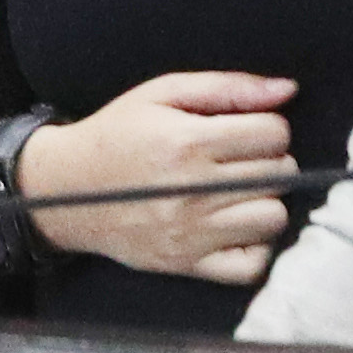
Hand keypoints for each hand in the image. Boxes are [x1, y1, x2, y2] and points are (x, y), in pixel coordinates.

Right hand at [20, 71, 296, 283]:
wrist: (65, 190)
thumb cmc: (117, 134)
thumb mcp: (162, 93)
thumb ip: (228, 87)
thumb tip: (287, 89)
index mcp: (187, 142)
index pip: (274, 133)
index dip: (268, 127)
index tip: (249, 131)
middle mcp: (193, 190)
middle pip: (279, 174)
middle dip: (270, 160)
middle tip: (242, 159)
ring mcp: (191, 233)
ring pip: (273, 218)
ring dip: (266, 201)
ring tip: (241, 191)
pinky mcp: (187, 264)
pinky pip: (252, 265)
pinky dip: (255, 246)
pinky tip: (237, 226)